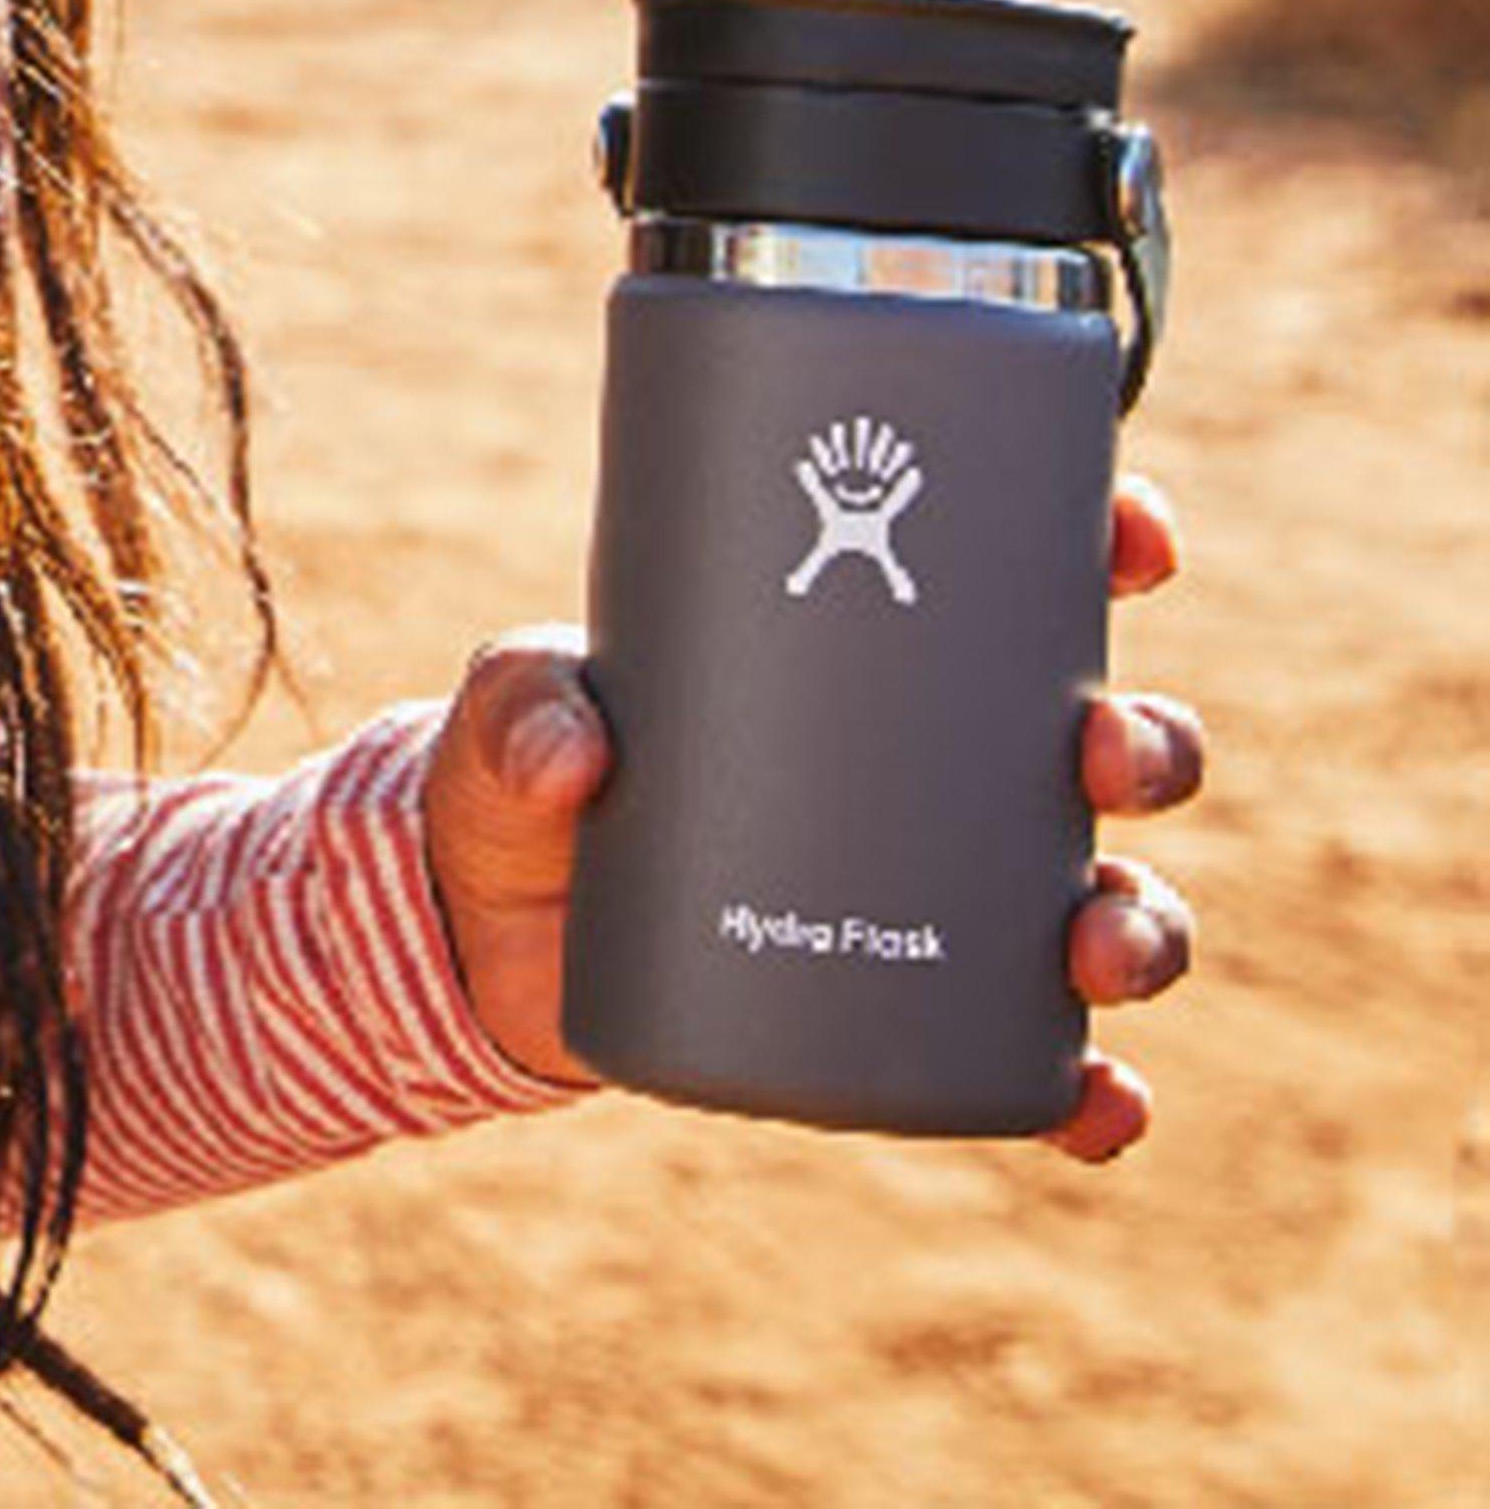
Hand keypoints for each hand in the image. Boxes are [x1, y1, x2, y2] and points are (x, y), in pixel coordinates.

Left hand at [422, 473, 1206, 1157]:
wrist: (493, 934)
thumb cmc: (530, 771)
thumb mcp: (514, 711)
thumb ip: (521, 705)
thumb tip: (576, 755)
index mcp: (869, 654)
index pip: (1017, 580)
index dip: (1104, 547)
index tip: (1133, 531)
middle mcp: (938, 772)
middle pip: (1099, 743)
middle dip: (1143, 743)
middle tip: (1100, 748)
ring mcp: (941, 899)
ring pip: (1103, 901)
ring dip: (1139, 923)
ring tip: (1093, 942)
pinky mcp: (916, 1018)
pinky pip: (1042, 1065)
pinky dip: (1092, 1093)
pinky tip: (1099, 1106)